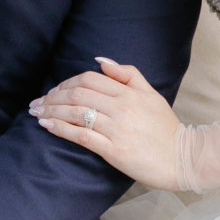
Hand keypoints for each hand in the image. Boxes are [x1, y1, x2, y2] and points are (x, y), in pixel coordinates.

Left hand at [30, 56, 181, 189]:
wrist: (182, 158)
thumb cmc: (166, 128)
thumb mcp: (151, 94)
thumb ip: (128, 75)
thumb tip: (101, 62)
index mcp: (129, 93)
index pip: (89, 79)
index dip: (66, 83)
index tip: (54, 91)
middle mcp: (121, 107)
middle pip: (78, 94)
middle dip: (52, 97)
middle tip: (38, 103)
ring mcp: (117, 129)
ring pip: (76, 113)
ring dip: (51, 111)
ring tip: (36, 113)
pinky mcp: (114, 150)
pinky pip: (81, 136)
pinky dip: (61, 129)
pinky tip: (47, 126)